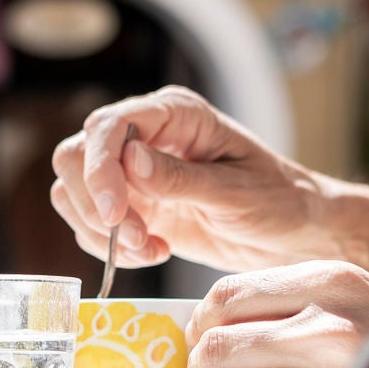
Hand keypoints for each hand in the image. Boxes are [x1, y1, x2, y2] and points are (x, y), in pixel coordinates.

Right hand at [50, 86, 343, 273]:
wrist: (294, 233)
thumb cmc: (279, 202)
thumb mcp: (236, 193)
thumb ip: (182, 179)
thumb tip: (130, 160)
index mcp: (175, 114)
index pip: (108, 126)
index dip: (100, 169)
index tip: (116, 215)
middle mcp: (145, 134)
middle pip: (76, 156)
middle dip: (95, 205)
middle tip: (137, 241)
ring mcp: (132, 171)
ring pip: (73, 191)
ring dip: (100, 230)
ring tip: (149, 250)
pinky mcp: (131, 204)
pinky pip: (90, 221)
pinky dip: (109, 246)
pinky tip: (153, 252)